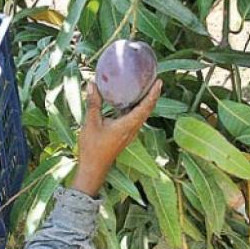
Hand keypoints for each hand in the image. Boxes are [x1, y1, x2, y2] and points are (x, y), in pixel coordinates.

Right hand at [71, 79, 162, 196]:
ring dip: (146, 102)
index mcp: (127, 126)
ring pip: (143, 115)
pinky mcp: (126, 135)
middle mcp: (132, 129)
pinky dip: (137, 108)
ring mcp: (130, 133)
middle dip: (153, 95)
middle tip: (156, 80)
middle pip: (147, 110)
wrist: (94, 168)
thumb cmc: (92, 148)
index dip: (153, 94)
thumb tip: (91, 84)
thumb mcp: (91, 123)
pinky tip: (131, 101)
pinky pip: (136, 119)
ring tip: (147, 87)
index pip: (145, 107)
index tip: (159, 82)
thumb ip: (93, 103)